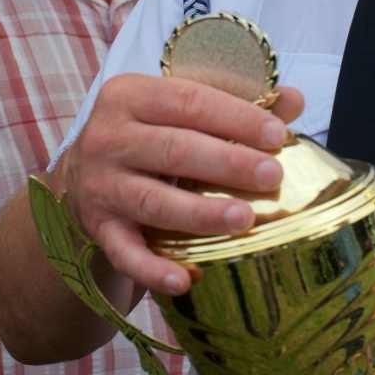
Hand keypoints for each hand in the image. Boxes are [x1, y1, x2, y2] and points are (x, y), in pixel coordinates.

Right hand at [58, 72, 303, 296]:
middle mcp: (107, 137)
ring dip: (200, 212)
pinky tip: (184, 279)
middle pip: (174, 149)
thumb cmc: (147, 134)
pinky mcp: (98, 227)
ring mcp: (100, 185)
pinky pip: (124, 252)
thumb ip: (234, 101)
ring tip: (245, 220)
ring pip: (154, 201)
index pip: (189, 100)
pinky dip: (152, 268)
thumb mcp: (178, 108)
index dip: (236, 117)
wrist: (81, 176)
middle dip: (227, 163)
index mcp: (130, 94)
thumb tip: (293, 99)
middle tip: (272, 176)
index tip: (278, 135)